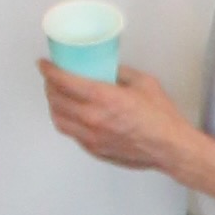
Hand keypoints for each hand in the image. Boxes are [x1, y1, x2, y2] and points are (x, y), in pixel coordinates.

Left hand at [44, 58, 192, 174]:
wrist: (170, 148)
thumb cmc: (161, 118)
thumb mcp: (143, 82)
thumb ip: (121, 73)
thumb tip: (109, 69)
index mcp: (103, 98)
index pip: (63, 81)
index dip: (49, 70)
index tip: (44, 64)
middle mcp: (92, 118)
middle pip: (55, 100)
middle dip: (49, 86)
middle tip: (51, 78)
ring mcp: (92, 137)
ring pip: (59, 120)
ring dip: (53, 106)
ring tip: (57, 97)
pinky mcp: (95, 150)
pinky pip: (71, 134)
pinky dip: (66, 121)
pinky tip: (72, 115)